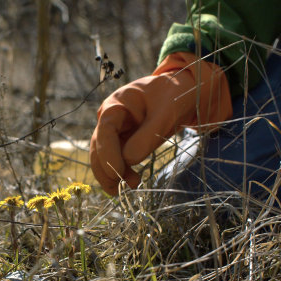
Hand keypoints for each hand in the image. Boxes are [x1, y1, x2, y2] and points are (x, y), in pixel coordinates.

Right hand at [89, 52, 231, 194]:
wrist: (182, 93)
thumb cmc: (173, 96)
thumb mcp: (165, 113)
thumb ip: (147, 136)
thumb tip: (129, 161)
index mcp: (116, 104)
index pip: (104, 130)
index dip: (108, 153)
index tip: (117, 172)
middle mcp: (109, 119)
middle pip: (98, 147)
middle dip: (107, 169)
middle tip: (122, 187)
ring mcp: (114, 131)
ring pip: (103, 157)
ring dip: (112, 174)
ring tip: (132, 186)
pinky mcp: (122, 142)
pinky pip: (115, 159)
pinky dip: (120, 173)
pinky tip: (132, 181)